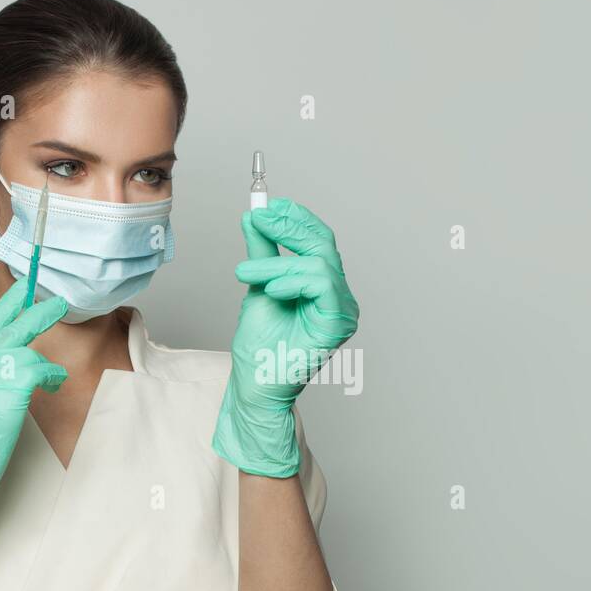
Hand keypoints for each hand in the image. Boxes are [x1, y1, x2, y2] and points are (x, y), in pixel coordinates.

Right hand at [0, 278, 68, 570]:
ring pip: (28, 353)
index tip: (24, 285)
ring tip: (50, 378)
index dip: (9, 304)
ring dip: (43, 368)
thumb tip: (9, 368)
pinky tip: (51, 385)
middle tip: (58, 301)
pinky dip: (50, 378)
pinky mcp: (6, 390)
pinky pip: (40, 372)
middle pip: (11, 326)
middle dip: (37, 310)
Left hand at [212, 196, 358, 477]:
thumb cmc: (260, 346)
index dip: (296, 218)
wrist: (255, 384)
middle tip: (259, 220)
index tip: (267, 206)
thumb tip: (256, 218)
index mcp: (322, 286)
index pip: (318, 240)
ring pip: (320, 263)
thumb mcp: (258, 285)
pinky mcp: (338, 324)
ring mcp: (342, 310)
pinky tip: (271, 289)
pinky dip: (294, 280)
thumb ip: (263, 253)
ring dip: (278, 263)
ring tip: (248, 274)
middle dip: (289, 227)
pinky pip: (322, 284)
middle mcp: (337, 295)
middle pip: (323, 244)